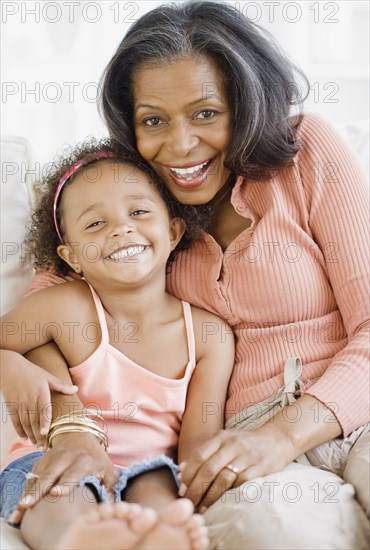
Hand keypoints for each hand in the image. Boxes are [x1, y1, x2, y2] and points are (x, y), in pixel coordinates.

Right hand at [1, 350, 77, 447]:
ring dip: (30, 435)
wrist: (10, 367)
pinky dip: (19, 430)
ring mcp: (19, 402)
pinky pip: (15, 420)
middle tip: (44, 448)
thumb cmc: (32, 372)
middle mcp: (29, 397)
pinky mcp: (11, 405)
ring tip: (36, 446)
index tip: (45, 433)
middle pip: (34, 419)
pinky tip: (24, 438)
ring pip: (24, 422)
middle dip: (38, 435)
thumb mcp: (47, 376)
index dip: (44, 421)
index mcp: (41, 390)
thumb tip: (76, 389)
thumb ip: (61, 385)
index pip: (43, 408)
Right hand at [9, 432, 118, 524]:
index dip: (65, 483)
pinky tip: (23, 502)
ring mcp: (52, 458)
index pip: (73, 473)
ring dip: (29, 492)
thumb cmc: (96, 459)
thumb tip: (110, 507)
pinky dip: (27, 489)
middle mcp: (66, 458)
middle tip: (30, 503)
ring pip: (38, 476)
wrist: (79, 435)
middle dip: (40, 489)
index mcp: (84, 461)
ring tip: (22, 506)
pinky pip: (32, 476)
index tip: (56, 492)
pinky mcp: (42, 461)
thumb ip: (111, 488)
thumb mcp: (108, 470)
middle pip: (50, 475)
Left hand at [178, 425, 296, 510]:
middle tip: (189, 503)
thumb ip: (206, 453)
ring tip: (202, 508)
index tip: (182, 489)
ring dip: (210, 497)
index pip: (199, 456)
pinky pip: (242, 483)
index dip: (188, 474)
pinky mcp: (260, 467)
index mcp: (222, 437)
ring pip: (223, 479)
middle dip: (195, 489)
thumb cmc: (246, 443)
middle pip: (208, 469)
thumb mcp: (226, 441)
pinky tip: (223, 504)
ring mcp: (247, 456)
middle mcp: (233, 444)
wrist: (278, 438)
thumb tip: (181, 470)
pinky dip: (230, 495)